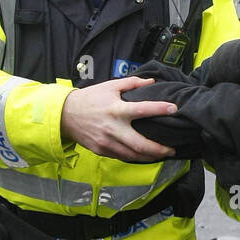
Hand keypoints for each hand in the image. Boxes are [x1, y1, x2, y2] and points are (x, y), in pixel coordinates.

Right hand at [61, 78, 177, 161]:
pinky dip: (136, 157)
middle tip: (172, 150)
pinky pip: (123, 157)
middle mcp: (113, 128)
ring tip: (162, 154)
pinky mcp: (102, 151)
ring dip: (150, 157)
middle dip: (159, 150)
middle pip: (141, 145)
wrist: (65, 115)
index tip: (174, 109)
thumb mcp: (109, 86)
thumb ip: (132, 83)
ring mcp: (107, 142)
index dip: (160, 109)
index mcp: (116, 110)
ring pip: (133, 155)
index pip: (143, 110)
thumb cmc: (89, 99)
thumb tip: (152, 82)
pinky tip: (145, 156)